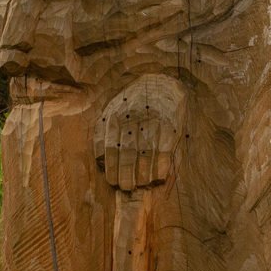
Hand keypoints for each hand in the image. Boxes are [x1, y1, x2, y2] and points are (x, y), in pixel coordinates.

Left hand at [93, 74, 186, 191]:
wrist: (161, 83)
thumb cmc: (132, 104)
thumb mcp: (112, 111)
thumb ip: (104, 133)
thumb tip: (100, 160)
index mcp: (117, 115)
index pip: (111, 145)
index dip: (112, 167)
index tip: (112, 181)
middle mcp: (134, 119)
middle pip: (129, 152)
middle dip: (126, 174)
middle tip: (126, 187)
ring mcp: (154, 122)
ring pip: (147, 154)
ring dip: (143, 174)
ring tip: (140, 184)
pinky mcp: (171, 126)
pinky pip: (165, 151)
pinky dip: (161, 166)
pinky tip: (157, 177)